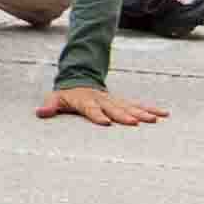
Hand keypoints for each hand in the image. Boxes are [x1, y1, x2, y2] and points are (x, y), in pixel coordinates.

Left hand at [37, 85, 167, 127]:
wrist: (81, 79)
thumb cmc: (67, 95)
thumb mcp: (56, 98)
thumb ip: (50, 106)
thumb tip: (40, 112)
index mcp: (86, 100)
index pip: (91, 109)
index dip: (98, 116)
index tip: (106, 123)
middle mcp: (103, 100)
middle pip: (115, 108)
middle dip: (126, 116)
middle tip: (136, 123)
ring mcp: (114, 100)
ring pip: (130, 107)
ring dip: (143, 113)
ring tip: (155, 120)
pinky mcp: (122, 102)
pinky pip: (138, 105)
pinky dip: (150, 109)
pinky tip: (163, 114)